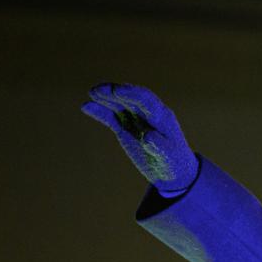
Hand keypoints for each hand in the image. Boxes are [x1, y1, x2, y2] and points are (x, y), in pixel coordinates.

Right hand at [82, 83, 198, 194]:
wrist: (172, 172)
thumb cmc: (174, 163)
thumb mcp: (169, 156)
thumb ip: (158, 145)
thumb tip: (146, 136)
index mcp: (162, 117)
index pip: (146, 100)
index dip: (132, 94)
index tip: (117, 91)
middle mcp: (148, 114)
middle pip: (130, 98)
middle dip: (116, 92)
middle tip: (99, 90)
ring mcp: (136, 120)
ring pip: (119, 105)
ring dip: (106, 98)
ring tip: (91, 93)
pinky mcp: (126, 128)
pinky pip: (111, 117)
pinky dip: (100, 111)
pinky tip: (86, 106)